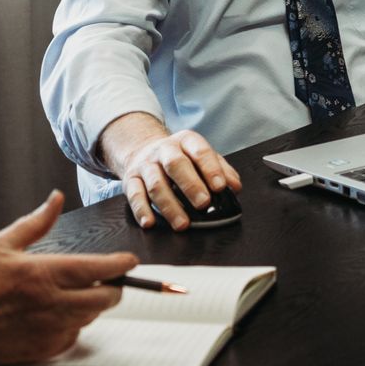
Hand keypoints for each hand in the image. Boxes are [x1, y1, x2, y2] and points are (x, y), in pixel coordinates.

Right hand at [0, 190, 136, 364]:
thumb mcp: (4, 244)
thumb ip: (36, 222)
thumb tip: (56, 198)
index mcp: (45, 273)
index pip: (99, 269)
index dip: (121, 264)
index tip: (129, 261)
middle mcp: (53, 303)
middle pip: (105, 299)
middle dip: (113, 288)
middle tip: (108, 281)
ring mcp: (50, 329)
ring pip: (91, 317)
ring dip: (91, 306)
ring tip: (75, 294)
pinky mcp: (44, 349)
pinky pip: (73, 336)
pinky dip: (73, 325)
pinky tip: (59, 314)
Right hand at [101, 112, 242, 229]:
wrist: (142, 149)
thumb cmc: (179, 157)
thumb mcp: (200, 156)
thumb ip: (220, 169)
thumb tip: (235, 187)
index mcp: (186, 141)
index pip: (200, 152)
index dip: (211, 169)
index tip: (220, 187)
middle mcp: (164, 150)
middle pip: (176, 164)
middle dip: (190, 185)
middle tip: (203, 204)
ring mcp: (146, 165)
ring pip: (156, 183)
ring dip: (169, 206)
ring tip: (183, 224)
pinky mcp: (130, 180)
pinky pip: (134, 195)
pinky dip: (141, 210)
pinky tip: (150, 223)